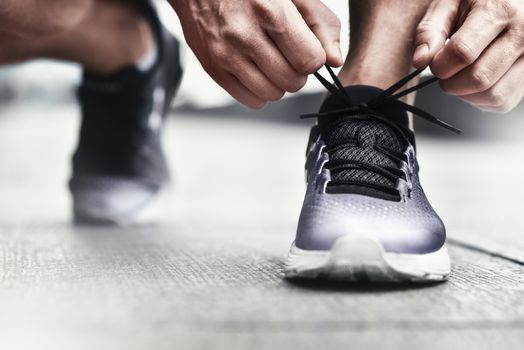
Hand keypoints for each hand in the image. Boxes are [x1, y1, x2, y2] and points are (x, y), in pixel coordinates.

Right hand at [170, 0, 341, 108]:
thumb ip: (321, 23)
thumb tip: (334, 61)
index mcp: (270, 11)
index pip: (309, 60)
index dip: (313, 57)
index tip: (305, 47)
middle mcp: (244, 35)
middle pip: (292, 81)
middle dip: (297, 71)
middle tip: (288, 55)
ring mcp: (226, 55)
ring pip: (273, 94)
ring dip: (279, 83)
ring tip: (271, 61)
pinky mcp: (213, 70)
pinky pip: (252, 101)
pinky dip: (260, 92)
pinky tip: (256, 71)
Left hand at [413, 0, 523, 112]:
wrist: (508, 2)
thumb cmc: (475, 1)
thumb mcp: (448, 4)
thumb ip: (430, 31)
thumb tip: (421, 61)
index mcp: (500, 10)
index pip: (462, 53)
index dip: (440, 65)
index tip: (434, 62)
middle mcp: (523, 33)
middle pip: (478, 78)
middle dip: (450, 83)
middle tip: (445, 70)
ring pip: (493, 95)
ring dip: (466, 94)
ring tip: (459, 74)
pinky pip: (502, 102)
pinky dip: (481, 99)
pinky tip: (474, 79)